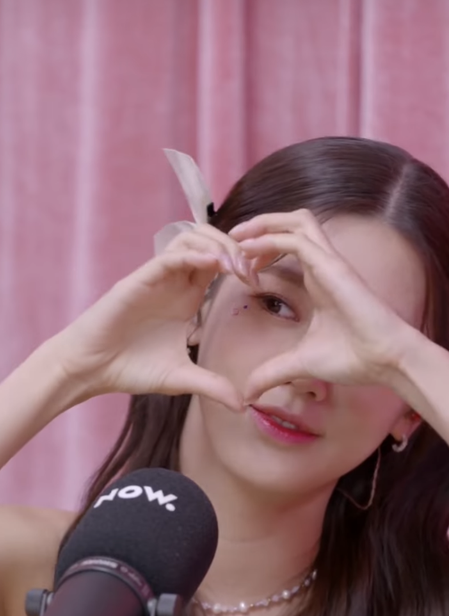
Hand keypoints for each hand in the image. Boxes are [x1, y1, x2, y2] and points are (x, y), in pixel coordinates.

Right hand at [52, 224, 254, 411]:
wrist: (92, 370)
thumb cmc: (131, 369)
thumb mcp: (181, 379)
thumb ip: (212, 386)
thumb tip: (243, 406)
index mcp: (188, 297)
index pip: (221, 263)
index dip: (243, 264)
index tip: (260, 282)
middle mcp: (174, 282)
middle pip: (210, 241)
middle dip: (236, 248)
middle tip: (252, 270)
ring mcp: (157, 278)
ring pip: (190, 239)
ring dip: (217, 245)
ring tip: (235, 266)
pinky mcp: (139, 280)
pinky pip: (169, 256)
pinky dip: (192, 255)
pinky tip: (212, 264)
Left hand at [230, 210, 414, 401]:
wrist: (384, 361)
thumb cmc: (353, 357)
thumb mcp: (299, 363)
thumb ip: (272, 372)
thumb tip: (247, 393)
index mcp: (317, 278)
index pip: (288, 244)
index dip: (260, 248)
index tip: (236, 266)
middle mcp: (323, 264)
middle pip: (291, 223)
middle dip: (260, 225)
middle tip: (231, 240)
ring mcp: (329, 262)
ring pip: (296, 221)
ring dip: (264, 224)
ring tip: (237, 238)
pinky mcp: (332, 267)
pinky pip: (297, 241)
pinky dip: (270, 241)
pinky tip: (247, 252)